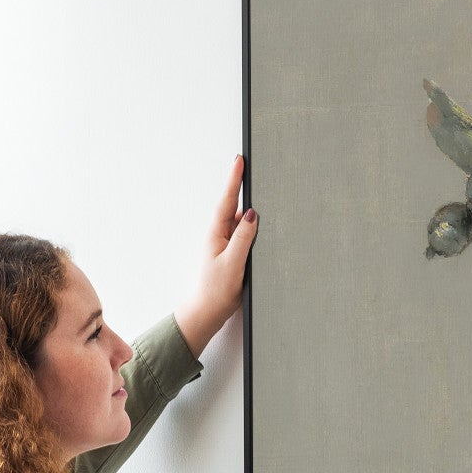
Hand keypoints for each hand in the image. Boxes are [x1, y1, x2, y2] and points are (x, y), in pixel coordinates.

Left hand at [173, 156, 257, 355]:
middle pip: (239, 210)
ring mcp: (228, 245)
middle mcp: (221, 235)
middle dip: (251, 200)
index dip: (234, 179)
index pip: (228, 200)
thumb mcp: (232, 262)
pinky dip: (256, 238)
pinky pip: (248, 239)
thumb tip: (252, 213)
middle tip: (259, 188)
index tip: (240, 160)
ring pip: (246, 226)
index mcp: (216, 232)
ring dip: (256, 225)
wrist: (209, 313)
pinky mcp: (235, 255)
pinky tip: (262, 244)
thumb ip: (243, 237)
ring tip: (261, 231)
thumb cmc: (217, 291)